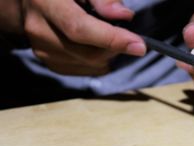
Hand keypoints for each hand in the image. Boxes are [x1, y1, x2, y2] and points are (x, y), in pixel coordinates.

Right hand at [21, 0, 145, 75]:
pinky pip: (87, 70)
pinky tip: (96, 45)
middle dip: (116, 47)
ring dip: (109, 55)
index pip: (80, 28)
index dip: (112, 39)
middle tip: (125, 34)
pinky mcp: (50, 64)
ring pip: (91, 65)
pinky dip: (100, 61)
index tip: (139, 46)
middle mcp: (40, 30)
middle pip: (90, 53)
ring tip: (106, 36)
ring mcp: (44, 51)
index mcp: (46, 3)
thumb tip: (124, 15)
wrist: (33, 2)